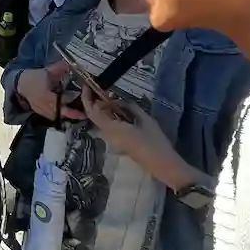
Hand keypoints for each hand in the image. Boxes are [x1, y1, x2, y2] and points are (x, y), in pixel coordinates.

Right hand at [15, 61, 83, 122]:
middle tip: (84, 114)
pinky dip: (59, 116)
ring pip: (58, 116)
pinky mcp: (40, 113)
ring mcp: (42, 110)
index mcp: (46, 94)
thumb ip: (59, 68)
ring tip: (78, 114)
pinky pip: (52, 117)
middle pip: (62, 112)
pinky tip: (65, 114)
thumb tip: (72, 63)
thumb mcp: (47, 71)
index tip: (79, 93)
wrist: (19, 84)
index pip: (62, 98)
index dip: (72, 96)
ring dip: (68, 115)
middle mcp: (45, 105)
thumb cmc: (33, 77)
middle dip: (74, 114)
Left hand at [79, 89, 194, 190]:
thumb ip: (129, 107)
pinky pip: (108, 126)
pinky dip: (108, 116)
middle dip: (93, 101)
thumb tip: (118, 101)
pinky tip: (117, 109)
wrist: (162, 164)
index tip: (88, 85)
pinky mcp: (117, 143)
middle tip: (99, 88)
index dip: (87, 97)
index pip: (92, 111)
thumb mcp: (145, 119)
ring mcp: (111, 140)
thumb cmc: (155, 141)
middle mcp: (107, 135)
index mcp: (111, 128)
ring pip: (100, 121)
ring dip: (102, 108)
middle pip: (94, 116)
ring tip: (111, 96)